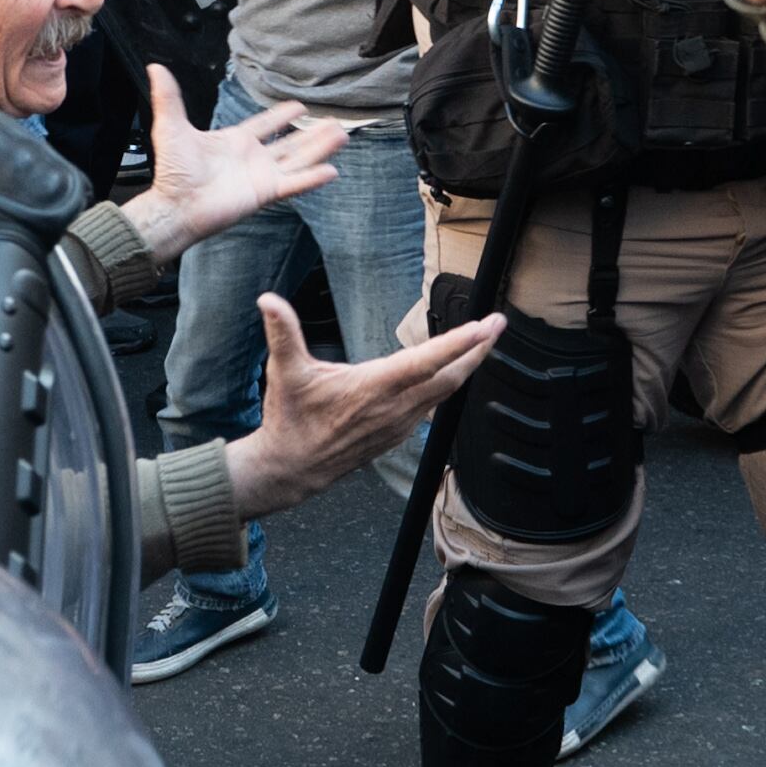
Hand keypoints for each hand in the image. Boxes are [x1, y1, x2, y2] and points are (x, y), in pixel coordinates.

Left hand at [119, 65, 342, 264]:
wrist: (176, 204)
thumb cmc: (172, 172)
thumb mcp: (171, 127)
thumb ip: (168, 97)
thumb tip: (156, 67)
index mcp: (234, 141)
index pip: (264, 125)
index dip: (281, 116)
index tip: (299, 106)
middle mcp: (252, 158)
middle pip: (290, 143)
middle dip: (313, 133)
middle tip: (335, 122)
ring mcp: (261, 176)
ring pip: (298, 159)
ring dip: (320, 148)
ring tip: (342, 135)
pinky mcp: (265, 192)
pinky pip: (294, 183)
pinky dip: (312, 178)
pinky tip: (331, 170)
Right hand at [226, 296, 503, 517]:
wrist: (292, 467)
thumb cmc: (290, 419)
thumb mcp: (283, 372)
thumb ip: (282, 332)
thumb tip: (267, 299)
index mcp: (374, 387)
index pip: (427, 360)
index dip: (460, 342)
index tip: (487, 324)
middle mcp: (394, 406)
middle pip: (451, 376)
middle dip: (478, 349)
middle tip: (498, 324)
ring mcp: (400, 422)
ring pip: (446, 392)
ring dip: (467, 366)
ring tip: (482, 344)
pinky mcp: (398, 432)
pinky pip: (433, 405)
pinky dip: (448, 385)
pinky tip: (451, 374)